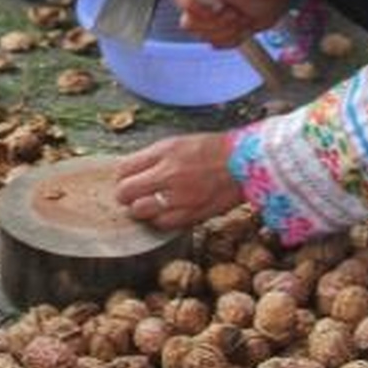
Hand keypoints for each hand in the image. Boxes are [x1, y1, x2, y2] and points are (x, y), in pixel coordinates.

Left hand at [115, 132, 245, 229]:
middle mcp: (169, 174)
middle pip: (126, 193)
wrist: (244, 164)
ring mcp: (180, 197)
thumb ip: (151, 157)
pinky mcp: (192, 215)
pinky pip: (162, 224)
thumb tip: (129, 172)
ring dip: (140, 209)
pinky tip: (165, 212)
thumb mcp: (177, 143)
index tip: (127, 178)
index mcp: (164, 153)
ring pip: (140, 212)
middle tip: (132, 195)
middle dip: (125, 195)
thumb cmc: (210, 150)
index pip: (124, 169)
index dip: (122, 176)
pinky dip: (159, 220)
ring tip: (149, 204)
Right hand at [170, 0, 290, 47]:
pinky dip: (232, 38)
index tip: (215, 10)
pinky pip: (215, 42)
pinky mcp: (217, 28)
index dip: (194, 7)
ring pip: (203, 35)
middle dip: (217, 23)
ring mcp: (209, 14)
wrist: (277, 4)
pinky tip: (242, 28)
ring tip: (242, 19)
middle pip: (189, 22)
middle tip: (236, 14)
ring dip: (227, 31)